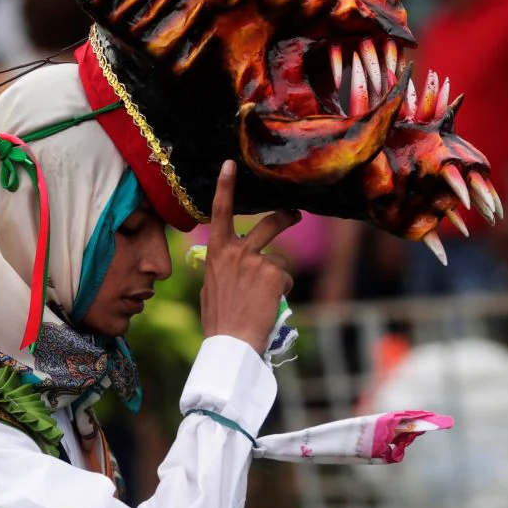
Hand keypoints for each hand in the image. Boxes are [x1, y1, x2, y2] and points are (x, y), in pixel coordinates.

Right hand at [200, 161, 298, 353]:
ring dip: (277, 278)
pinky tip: (266, 307)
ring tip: (263, 299)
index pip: (220, 213)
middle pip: (268, 224)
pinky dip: (280, 294)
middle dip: (285, 217)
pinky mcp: (274, 274)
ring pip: (280, 261)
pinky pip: (285, 279)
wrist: (231, 343)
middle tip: (294, 214)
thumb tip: (233, 266)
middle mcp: (236, 250)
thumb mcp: (212, 288)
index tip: (230, 164)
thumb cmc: (219, 321)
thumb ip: (224, 269)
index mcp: (216, 252)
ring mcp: (256, 260)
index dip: (225, 187)